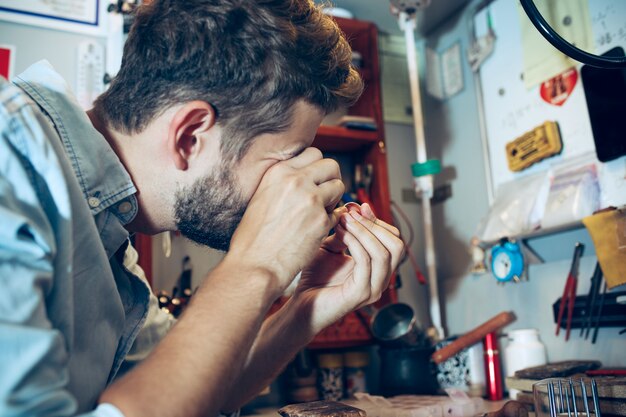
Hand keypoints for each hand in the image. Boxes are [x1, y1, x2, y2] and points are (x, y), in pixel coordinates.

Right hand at [225, 148, 344, 294]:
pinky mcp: (321, 221)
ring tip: (320, 213)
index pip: (312, 153)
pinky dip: (330, 222)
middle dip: (332, 179)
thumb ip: (284, 183)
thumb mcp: (262, 197)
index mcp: (278, 172)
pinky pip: (337, 213)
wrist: (254, 265)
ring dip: (334, 199)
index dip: (317, 168)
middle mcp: (295, 181)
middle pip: (331, 165)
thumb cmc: (253, 238)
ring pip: (339, 187)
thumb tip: (305, 175)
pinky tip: (315, 232)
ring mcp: (310, 199)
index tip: (315, 181)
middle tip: (325, 195)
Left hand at [293, 203, 404, 331]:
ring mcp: (373, 288)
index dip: (378, 221)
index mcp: (378, 269)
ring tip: (344, 222)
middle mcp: (381, 279)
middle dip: (374, 225)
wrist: (302, 304)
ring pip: (383, 252)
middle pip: (396, 246)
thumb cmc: (314, 279)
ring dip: (363, 231)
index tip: (359, 207)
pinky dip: (354, 242)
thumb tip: (352, 210)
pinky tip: (340, 234)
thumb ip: (345, 232)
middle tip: (352, 215)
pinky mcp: (361, 293)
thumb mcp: (332, 248)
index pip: (393, 240)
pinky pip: (365, 261)